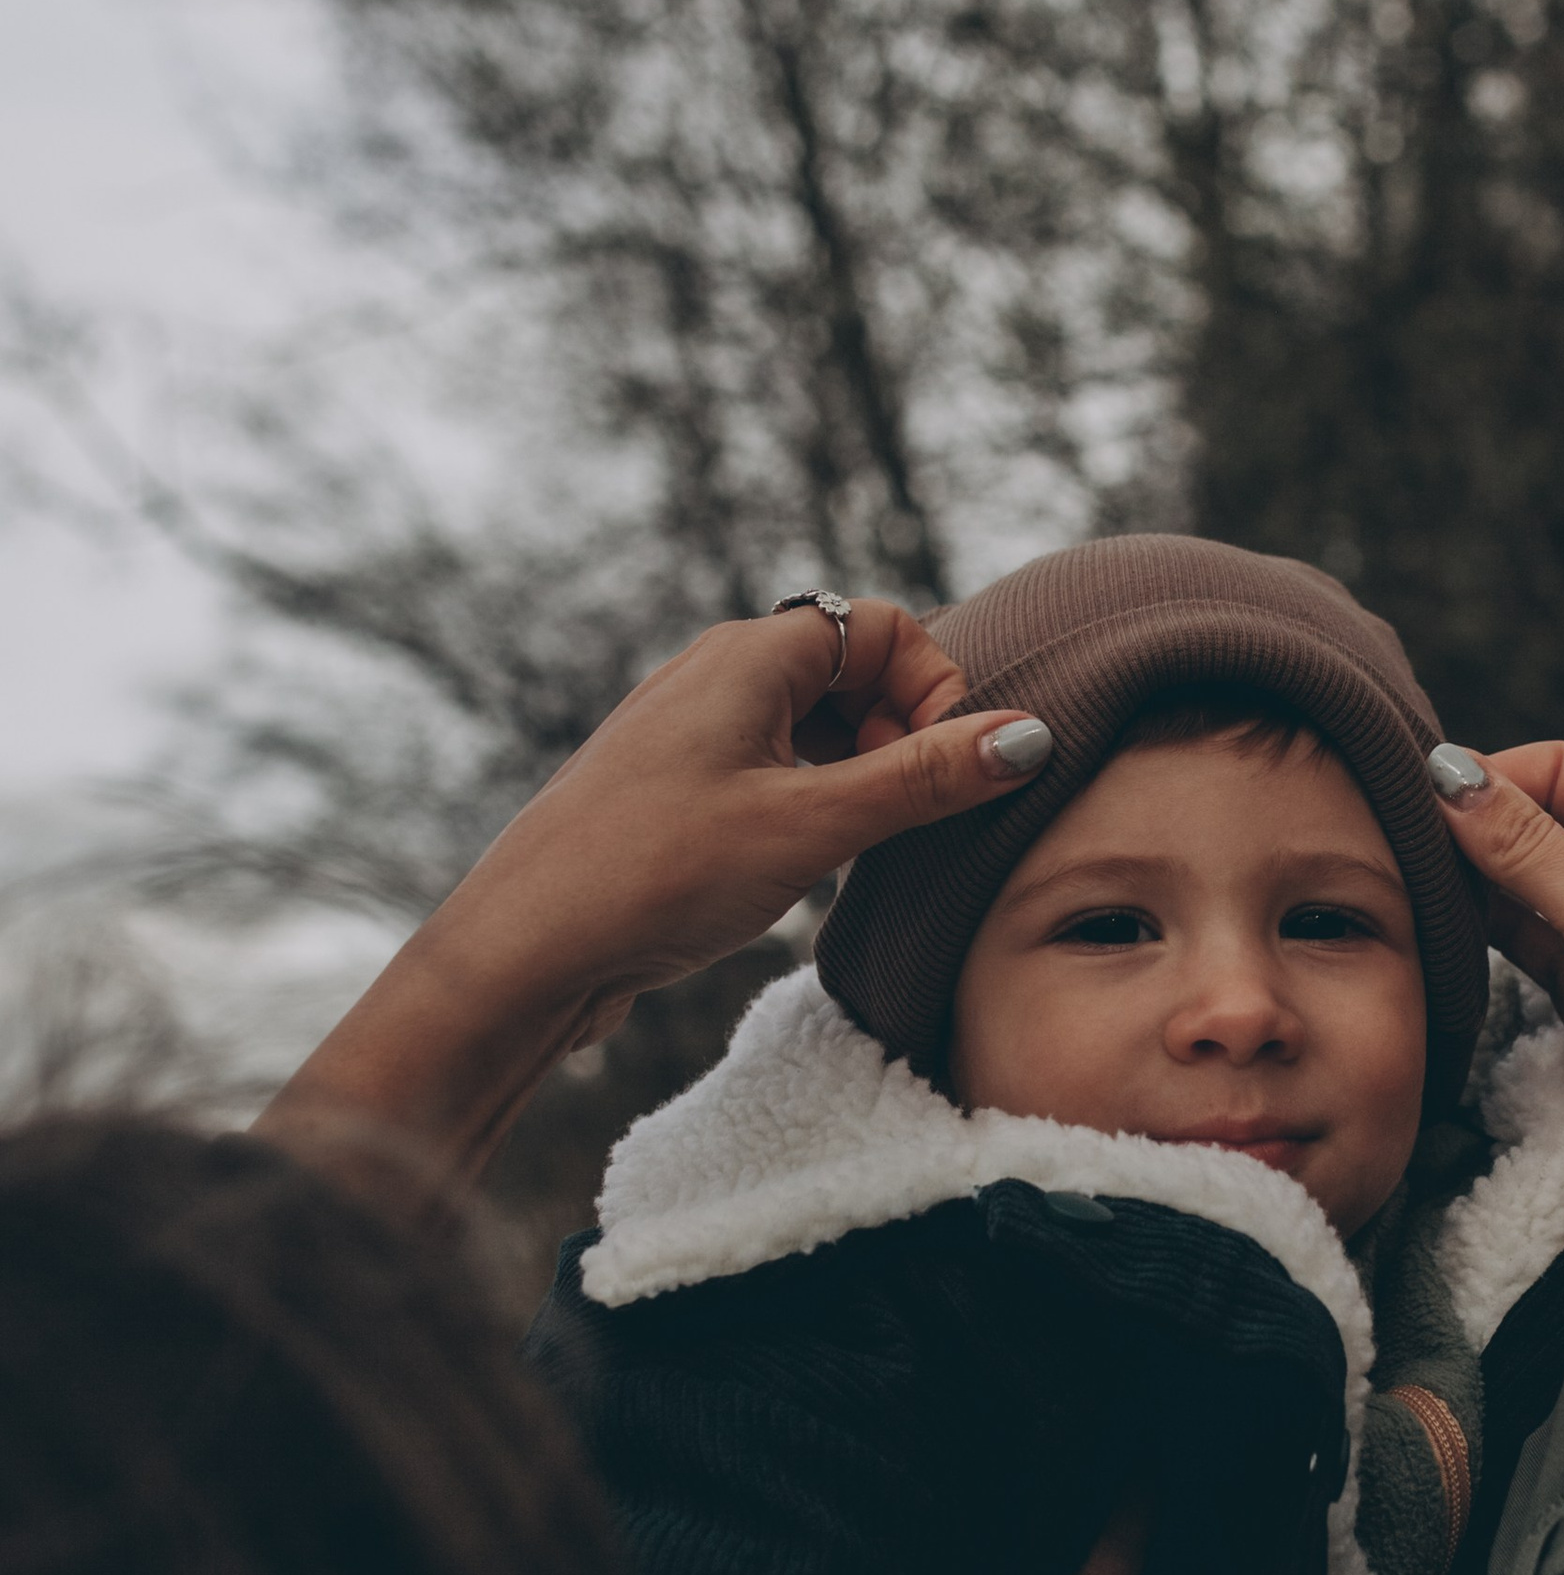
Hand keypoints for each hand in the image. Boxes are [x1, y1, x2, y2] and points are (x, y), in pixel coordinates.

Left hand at [259, 605, 1050, 1190]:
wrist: (526, 948)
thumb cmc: (657, 872)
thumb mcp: (812, 825)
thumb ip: (924, 779)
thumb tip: (1026, 736)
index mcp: (751, 654)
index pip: (886, 626)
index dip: (935, 690)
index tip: (943, 770)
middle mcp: (719, 675)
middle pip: (855, 674)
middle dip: (902, 739)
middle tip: (902, 820)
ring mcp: (694, 732)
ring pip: (817, 730)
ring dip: (859, 780)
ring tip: (850, 853)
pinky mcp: (678, 790)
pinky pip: (776, 772)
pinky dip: (812, 807)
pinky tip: (801, 871)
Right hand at [1436, 744, 1563, 1327]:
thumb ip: (1526, 844)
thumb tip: (1449, 776)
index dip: (1494, 776)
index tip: (1418, 793)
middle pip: (1540, 821)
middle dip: (1475, 828)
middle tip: (1400, 840)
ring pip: (1524, 883)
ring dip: (1472, 882)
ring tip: (1410, 883)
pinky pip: (1522, 941)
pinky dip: (1480, 932)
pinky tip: (1439, 930)